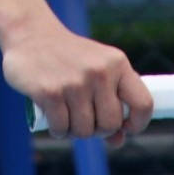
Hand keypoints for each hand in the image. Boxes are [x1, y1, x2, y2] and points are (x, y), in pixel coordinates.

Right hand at [1, 24, 153, 148]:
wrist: (31, 33)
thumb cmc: (68, 57)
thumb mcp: (97, 69)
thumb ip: (111, 101)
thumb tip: (118, 141)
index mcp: (117, 63)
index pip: (143, 103)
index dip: (137, 123)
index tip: (125, 129)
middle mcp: (99, 72)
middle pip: (110, 124)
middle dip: (97, 129)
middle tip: (84, 119)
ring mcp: (75, 83)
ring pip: (84, 131)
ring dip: (74, 131)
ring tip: (66, 116)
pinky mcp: (50, 92)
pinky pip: (61, 128)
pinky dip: (58, 130)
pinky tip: (54, 119)